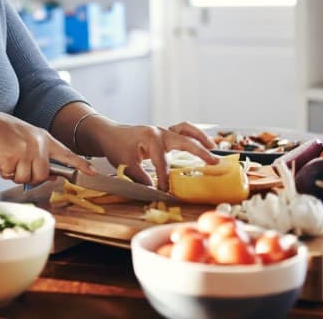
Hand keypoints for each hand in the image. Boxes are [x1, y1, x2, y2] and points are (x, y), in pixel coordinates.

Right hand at [0, 109, 96, 184]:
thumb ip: (40, 154)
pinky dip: (4, 171)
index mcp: (44, 138)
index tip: (93, 172)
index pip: (67, 153)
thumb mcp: (27, 138)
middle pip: (43, 175)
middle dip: (30, 176)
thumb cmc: (3, 132)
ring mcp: (25, 151)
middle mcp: (38, 144)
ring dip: (15, 174)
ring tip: (8, 159)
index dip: (80, 164)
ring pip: (27, 178)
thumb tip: (53, 175)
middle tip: (18, 166)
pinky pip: (11, 175)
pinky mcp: (12, 157)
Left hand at [90, 120, 216, 191]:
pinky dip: (192, 135)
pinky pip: (181, 130)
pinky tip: (202, 143)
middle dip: (200, 152)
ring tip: (213, 147)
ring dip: (200, 137)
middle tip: (213, 163)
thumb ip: (141, 178)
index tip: (165, 192)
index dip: (164, 180)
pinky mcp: (163, 133)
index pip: (162, 163)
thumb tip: (155, 191)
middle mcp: (159, 132)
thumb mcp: (125, 164)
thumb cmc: (115, 147)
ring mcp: (162, 131)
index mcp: (150, 138)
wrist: (109, 133)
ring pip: (185, 130)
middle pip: (184, 141)